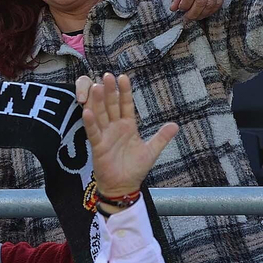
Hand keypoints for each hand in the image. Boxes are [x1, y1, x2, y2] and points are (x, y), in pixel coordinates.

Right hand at [77, 73, 177, 199]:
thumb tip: (175, 125)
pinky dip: (90, 122)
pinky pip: (93, 132)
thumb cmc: (135, 169)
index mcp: (128, 126)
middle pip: (111, 106)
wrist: (123, 187)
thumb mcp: (151, 151)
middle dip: (109, 91)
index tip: (122, 77)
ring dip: (98, 102)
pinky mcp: (98, 146)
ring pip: (101, 115)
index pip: (126, 105)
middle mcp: (115, 128)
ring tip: (95, 87)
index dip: (124, 92)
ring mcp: (105, 136)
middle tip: (106, 76)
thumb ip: (161, 137)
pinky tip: (87, 110)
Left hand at [170, 0, 225, 20]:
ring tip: (194, 16)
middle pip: (202, 0)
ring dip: (202, 14)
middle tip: (187, 18)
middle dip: (193, 13)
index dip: (185, 5)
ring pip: (211, 3)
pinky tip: (203, 12)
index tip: (180, 9)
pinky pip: (219, 2)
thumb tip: (174, 8)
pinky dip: (211, 10)